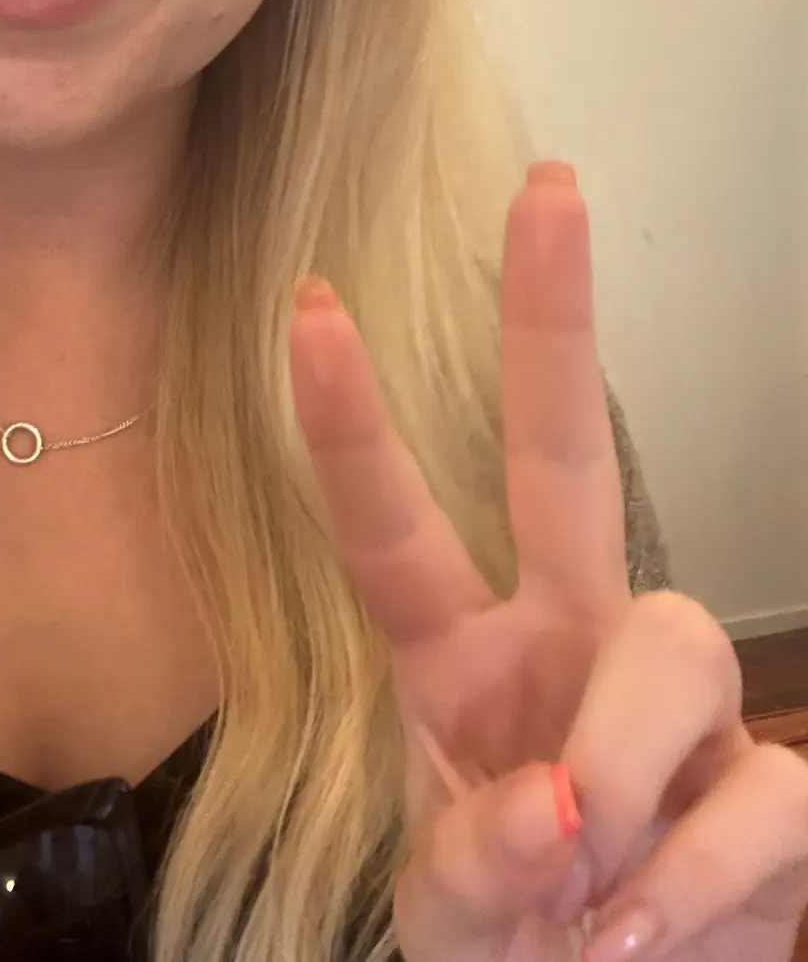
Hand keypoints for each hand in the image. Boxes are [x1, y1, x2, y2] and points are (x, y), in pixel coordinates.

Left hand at [291, 161, 807, 961]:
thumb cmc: (510, 955)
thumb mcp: (449, 930)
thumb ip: (471, 870)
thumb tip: (563, 806)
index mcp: (458, 661)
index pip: (392, 524)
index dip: (350, 421)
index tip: (310, 303)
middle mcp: (565, 642)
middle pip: (564, 455)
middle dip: (551, 320)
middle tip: (546, 186)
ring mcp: (668, 703)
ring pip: (675, 639)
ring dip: (630, 767)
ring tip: (596, 897)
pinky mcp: (769, 782)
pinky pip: (762, 789)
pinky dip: (704, 878)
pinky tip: (659, 934)